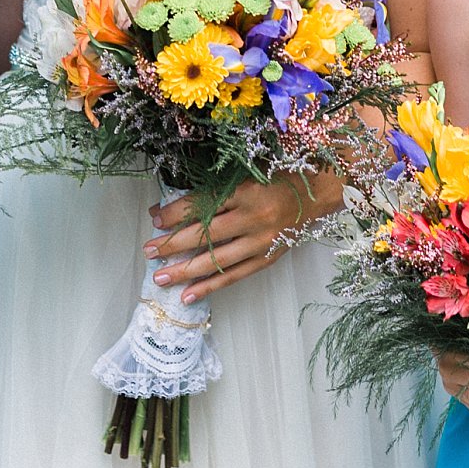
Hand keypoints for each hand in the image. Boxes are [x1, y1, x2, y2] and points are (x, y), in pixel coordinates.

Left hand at [146, 171, 343, 303]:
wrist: (319, 191)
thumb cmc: (279, 175)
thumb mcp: (246, 172)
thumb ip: (213, 187)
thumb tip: (172, 206)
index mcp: (246, 190)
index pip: (202, 204)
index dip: (176, 213)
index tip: (155, 219)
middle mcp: (253, 217)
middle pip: (205, 234)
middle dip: (173, 244)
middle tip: (148, 251)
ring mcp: (261, 241)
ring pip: (216, 260)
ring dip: (185, 270)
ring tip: (161, 277)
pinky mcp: (268, 258)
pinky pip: (234, 276)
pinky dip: (210, 286)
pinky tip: (188, 295)